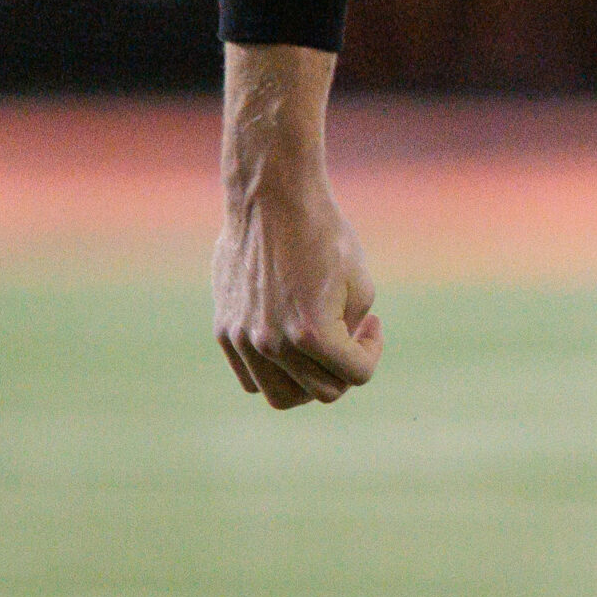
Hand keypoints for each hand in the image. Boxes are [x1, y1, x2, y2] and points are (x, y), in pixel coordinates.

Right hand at [212, 166, 382, 408]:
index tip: (371, 322)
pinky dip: (276, 371)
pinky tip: (290, 339)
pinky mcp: (224, 332)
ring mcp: (243, 341)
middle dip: (344, 368)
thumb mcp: (361, 285)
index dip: (372, 350)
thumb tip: (340, 360)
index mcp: (312, 334)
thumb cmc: (324, 236)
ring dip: (308, 380)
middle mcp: (272, 345)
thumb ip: (354, 334)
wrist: (272, 201)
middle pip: (322, 392)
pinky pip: (251, 378)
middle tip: (349, 334)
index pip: (357, 375)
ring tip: (320, 347)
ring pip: (282, 395)